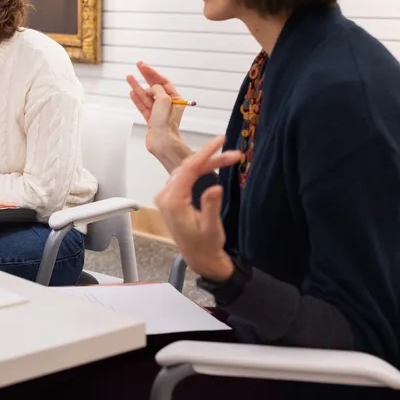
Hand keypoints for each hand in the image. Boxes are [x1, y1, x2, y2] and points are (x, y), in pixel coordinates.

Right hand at [126, 62, 189, 169]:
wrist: (162, 141)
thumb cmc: (166, 123)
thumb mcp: (164, 100)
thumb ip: (157, 90)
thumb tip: (150, 89)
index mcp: (175, 99)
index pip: (163, 82)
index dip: (152, 73)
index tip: (143, 66)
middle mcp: (167, 104)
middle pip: (154, 87)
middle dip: (145, 76)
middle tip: (138, 66)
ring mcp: (158, 112)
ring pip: (146, 96)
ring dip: (137, 86)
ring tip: (129, 77)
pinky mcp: (151, 119)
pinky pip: (142, 106)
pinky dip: (137, 98)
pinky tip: (132, 92)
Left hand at [154, 135, 241, 281]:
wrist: (199, 258)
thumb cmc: (205, 245)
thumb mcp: (211, 228)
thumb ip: (211, 206)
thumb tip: (214, 187)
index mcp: (172, 201)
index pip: (188, 169)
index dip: (205, 152)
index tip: (221, 140)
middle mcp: (165, 196)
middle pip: (188, 168)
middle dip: (211, 158)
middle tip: (234, 154)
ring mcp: (167, 196)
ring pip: (187, 171)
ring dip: (208, 164)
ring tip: (230, 159)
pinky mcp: (172, 198)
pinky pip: (185, 177)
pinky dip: (200, 170)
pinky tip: (214, 166)